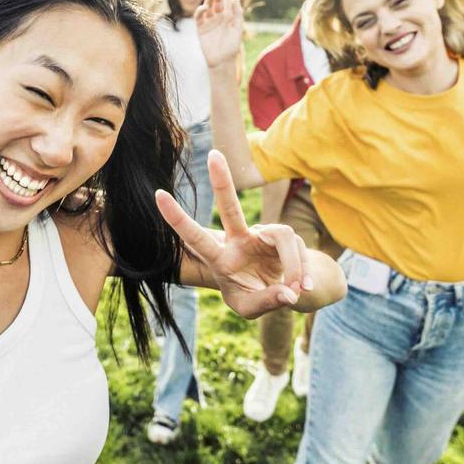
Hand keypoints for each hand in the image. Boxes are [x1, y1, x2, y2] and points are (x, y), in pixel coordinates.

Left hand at [156, 150, 310, 318]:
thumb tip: (289, 292)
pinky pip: (297, 248)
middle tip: (214, 154)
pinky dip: (303, 270)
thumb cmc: (257, 297)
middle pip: (230, 208)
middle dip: (222, 182)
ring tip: (296, 289)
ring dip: (292, 266)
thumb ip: (267, 302)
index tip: (158, 195)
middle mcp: (239, 240)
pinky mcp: (285, 235)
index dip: (177, 218)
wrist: (283, 290)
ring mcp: (263, 235)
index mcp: (221, 259)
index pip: (196, 238)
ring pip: (282, 236)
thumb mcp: (252, 309)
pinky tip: (305, 287)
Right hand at [195, 0, 243, 66]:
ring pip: (208, 6)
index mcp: (228, 15)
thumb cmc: (232, 46)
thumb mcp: (238, 29)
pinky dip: (201, 10)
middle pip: (217, 0)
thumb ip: (237, 14)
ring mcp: (209, 21)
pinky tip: (205, 7)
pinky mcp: (201, 28)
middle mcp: (218, 16)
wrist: (222, 61)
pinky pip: (199, 16)